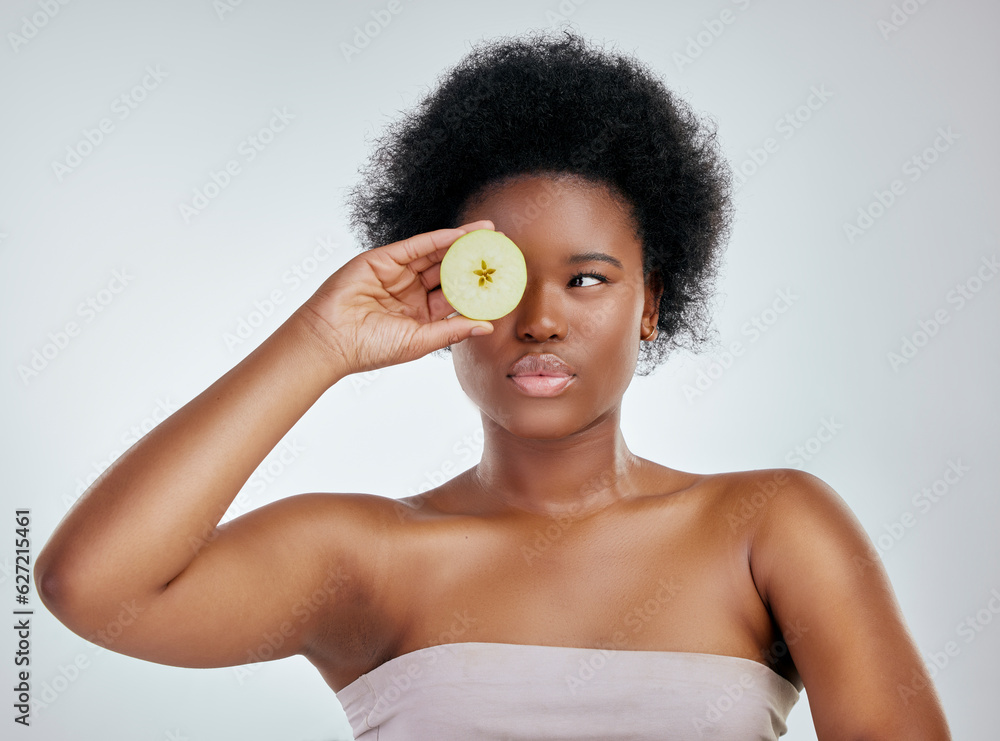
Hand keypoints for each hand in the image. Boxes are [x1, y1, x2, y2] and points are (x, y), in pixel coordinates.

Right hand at [295, 221, 495, 375]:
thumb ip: (453, 331)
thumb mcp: (420, 341)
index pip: (456, 297)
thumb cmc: (370, 349)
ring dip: (462, 242)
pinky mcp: (382, 259)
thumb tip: (487, 326)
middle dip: (474, 259)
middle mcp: (411, 292)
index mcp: (421, 315)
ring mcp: (397, 274)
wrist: (331, 340)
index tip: (503, 279)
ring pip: (436, 254)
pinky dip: (438, 239)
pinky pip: (416, 246)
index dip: (479, 287)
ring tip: (488, 233)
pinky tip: (461, 235)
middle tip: (502, 248)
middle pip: (449, 271)